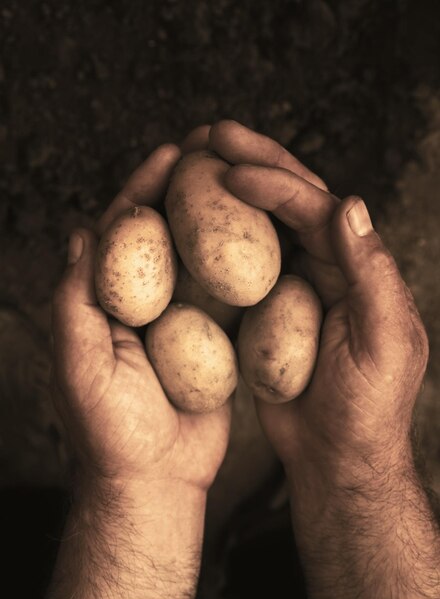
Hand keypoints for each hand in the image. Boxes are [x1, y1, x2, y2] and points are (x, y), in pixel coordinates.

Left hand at [51, 140, 230, 493]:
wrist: (154, 478)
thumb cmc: (109, 429)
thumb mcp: (80, 363)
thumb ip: (76, 300)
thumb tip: (82, 232)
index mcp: (107, 299)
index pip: (124, 230)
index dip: (145, 187)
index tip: (173, 153)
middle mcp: (145, 300)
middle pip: (168, 231)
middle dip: (189, 188)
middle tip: (217, 150)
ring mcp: (183, 317)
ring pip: (204, 255)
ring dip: (223, 217)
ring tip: (248, 179)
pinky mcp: (215, 337)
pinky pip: (232, 292)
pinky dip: (246, 263)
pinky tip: (269, 235)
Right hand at [207, 120, 428, 494]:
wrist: (338, 458)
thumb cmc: (366, 409)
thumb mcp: (383, 342)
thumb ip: (371, 274)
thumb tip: (349, 203)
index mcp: (358, 268)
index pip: (316, 209)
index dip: (276, 182)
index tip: (229, 168)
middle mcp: (326, 267)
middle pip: (287, 203)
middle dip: (252, 163)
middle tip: (209, 133)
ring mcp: (292, 287)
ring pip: (257, 229)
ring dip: (226, 194)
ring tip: (191, 162)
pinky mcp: (265, 311)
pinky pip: (234, 268)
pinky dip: (211, 243)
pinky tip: (184, 224)